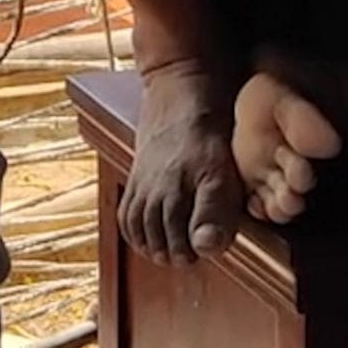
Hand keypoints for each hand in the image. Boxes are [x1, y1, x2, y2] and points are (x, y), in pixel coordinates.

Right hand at [120, 60, 247, 265]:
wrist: (180, 90)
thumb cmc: (208, 131)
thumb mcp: (221, 171)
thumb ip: (213, 211)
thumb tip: (204, 249)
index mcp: (176, 194)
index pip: (179, 243)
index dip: (190, 253)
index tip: (200, 254)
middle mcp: (154, 192)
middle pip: (157, 238)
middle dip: (171, 253)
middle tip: (185, 258)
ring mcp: (142, 184)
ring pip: (139, 228)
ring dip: (151, 245)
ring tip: (167, 252)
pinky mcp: (135, 176)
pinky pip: (126, 212)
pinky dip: (133, 230)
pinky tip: (145, 236)